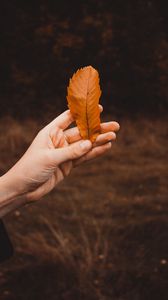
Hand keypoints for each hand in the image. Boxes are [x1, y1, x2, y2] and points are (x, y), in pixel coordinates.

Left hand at [2, 107, 119, 201]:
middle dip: (98, 129)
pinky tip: (106, 148)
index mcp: (50, 132)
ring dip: (99, 141)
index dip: (83, 112)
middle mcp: (59, 140)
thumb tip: (90, 143)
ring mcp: (64, 153)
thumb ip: (70, 151)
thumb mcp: (50, 158)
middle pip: (81, 132)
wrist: (23, 189)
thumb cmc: (30, 169)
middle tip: (115, 126)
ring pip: (85, 145)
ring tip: (114, 136)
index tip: (98, 108)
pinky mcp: (68, 165)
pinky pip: (83, 157)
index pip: (68, 118)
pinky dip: (94, 153)